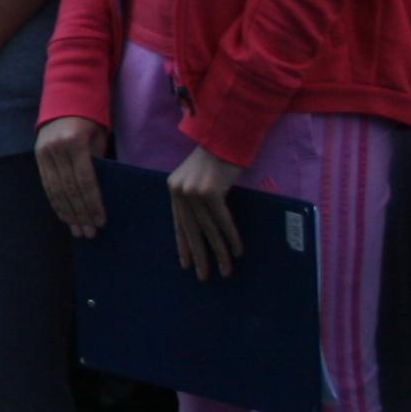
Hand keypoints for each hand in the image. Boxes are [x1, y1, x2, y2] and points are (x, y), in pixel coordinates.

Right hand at [37, 117, 111, 233]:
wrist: (65, 100)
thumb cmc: (90, 120)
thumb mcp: (98, 139)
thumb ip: (97, 164)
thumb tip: (99, 194)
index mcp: (74, 143)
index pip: (85, 180)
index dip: (93, 203)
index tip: (100, 221)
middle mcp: (56, 149)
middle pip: (69, 189)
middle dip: (80, 213)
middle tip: (89, 232)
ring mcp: (44, 153)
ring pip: (56, 190)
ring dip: (68, 213)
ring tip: (78, 230)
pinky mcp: (37, 156)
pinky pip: (47, 185)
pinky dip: (56, 203)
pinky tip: (65, 216)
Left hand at [169, 143, 246, 281]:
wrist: (227, 135)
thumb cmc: (218, 158)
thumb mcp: (200, 178)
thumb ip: (197, 198)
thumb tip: (204, 225)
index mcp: (174, 188)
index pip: (178, 223)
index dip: (183, 245)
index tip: (186, 264)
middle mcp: (179, 191)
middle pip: (191, 230)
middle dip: (199, 255)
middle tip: (204, 276)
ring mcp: (193, 191)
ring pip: (208, 229)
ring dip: (218, 252)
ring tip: (225, 270)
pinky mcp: (210, 192)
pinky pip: (222, 221)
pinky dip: (230, 237)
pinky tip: (237, 251)